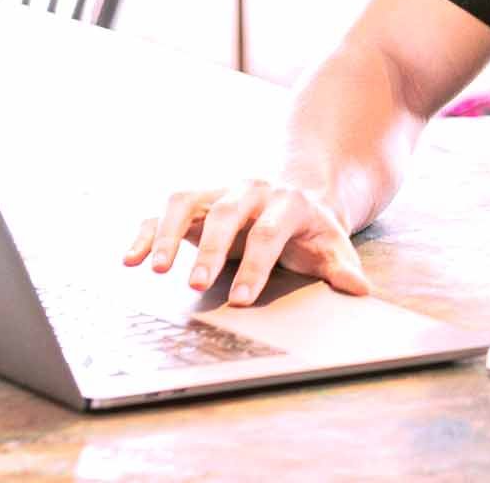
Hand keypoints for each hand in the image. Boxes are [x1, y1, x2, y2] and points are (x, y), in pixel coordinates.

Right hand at [123, 180, 370, 305]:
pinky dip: (147, 232)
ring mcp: (220, 192)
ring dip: (169, 235)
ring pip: (187, 203)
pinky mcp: (196, 202)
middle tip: (195, 285)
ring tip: (154, 270)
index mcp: (288, 203)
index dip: (255, 265)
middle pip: (227, 215)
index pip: (269, 233)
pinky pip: (164, 212)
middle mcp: (250, 191)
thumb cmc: (313, 229)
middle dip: (211, 250)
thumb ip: (343, 268)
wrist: (300, 192)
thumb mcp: (333, 245)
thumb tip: (359, 290)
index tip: (240, 299)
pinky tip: (130, 259)